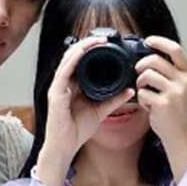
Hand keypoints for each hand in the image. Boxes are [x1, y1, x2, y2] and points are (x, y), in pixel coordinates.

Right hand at [42, 36, 135, 165]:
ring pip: (68, 59)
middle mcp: (64, 83)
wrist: (65, 147)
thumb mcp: (101, 111)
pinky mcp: (55, 94)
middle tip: (104, 38)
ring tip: (97, 40)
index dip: (92, 49)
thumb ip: (114, 100)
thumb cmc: (77, 130)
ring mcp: (58, 87)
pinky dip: (73, 60)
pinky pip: (63, 72)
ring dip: (82, 47)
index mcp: (74, 85)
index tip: (107, 43)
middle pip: (73, 56)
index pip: (81, 60)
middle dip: (88, 44)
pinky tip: (82, 52)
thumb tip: (131, 90)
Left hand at [134, 36, 186, 179]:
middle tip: (138, 72)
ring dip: (140, 83)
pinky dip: (141, 100)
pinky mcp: (164, 103)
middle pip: (155, 60)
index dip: (159, 42)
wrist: (179, 134)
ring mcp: (175, 92)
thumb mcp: (179, 86)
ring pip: (146, 75)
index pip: (175, 49)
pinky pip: (142, 93)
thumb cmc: (176, 110)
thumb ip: (169, 71)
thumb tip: (148, 55)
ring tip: (145, 92)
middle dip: (141, 65)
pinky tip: (149, 106)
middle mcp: (184, 81)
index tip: (148, 41)